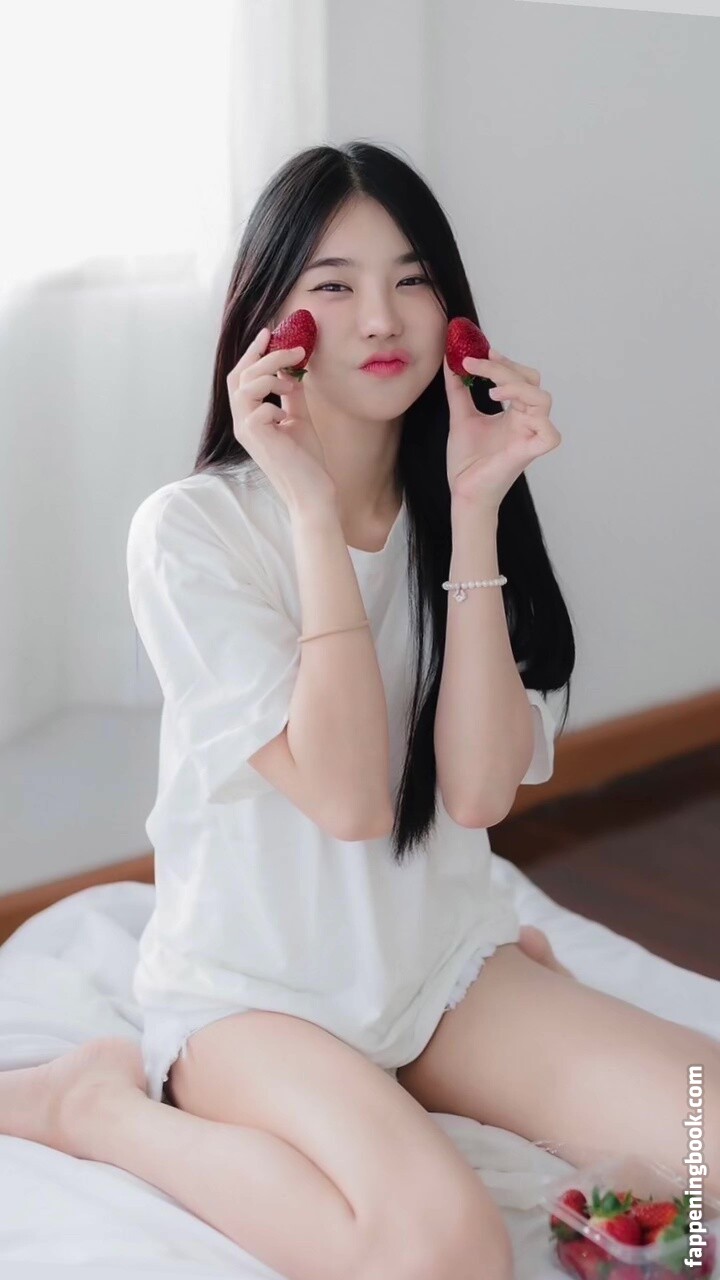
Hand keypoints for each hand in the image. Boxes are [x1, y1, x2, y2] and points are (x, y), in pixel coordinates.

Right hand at [227, 328, 335, 513]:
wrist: (313, 491)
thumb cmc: (306, 462)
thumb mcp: (300, 419)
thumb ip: (292, 396)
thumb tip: (293, 372)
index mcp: (249, 417)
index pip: (242, 377)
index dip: (253, 353)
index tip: (269, 333)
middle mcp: (242, 422)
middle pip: (240, 375)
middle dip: (264, 355)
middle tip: (291, 347)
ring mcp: (246, 430)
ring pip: (245, 385)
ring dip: (271, 374)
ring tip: (292, 381)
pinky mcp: (255, 438)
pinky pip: (259, 406)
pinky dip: (275, 403)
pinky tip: (287, 415)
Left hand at [443, 346, 561, 511]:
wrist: (463, 491)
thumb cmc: (468, 461)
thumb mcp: (461, 417)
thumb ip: (459, 391)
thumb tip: (451, 363)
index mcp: (515, 413)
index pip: (521, 378)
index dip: (505, 362)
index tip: (484, 350)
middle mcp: (527, 422)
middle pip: (532, 382)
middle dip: (506, 369)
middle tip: (479, 363)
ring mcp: (531, 436)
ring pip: (542, 399)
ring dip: (517, 387)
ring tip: (491, 390)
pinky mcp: (531, 453)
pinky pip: (550, 434)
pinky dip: (536, 418)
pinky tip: (508, 411)